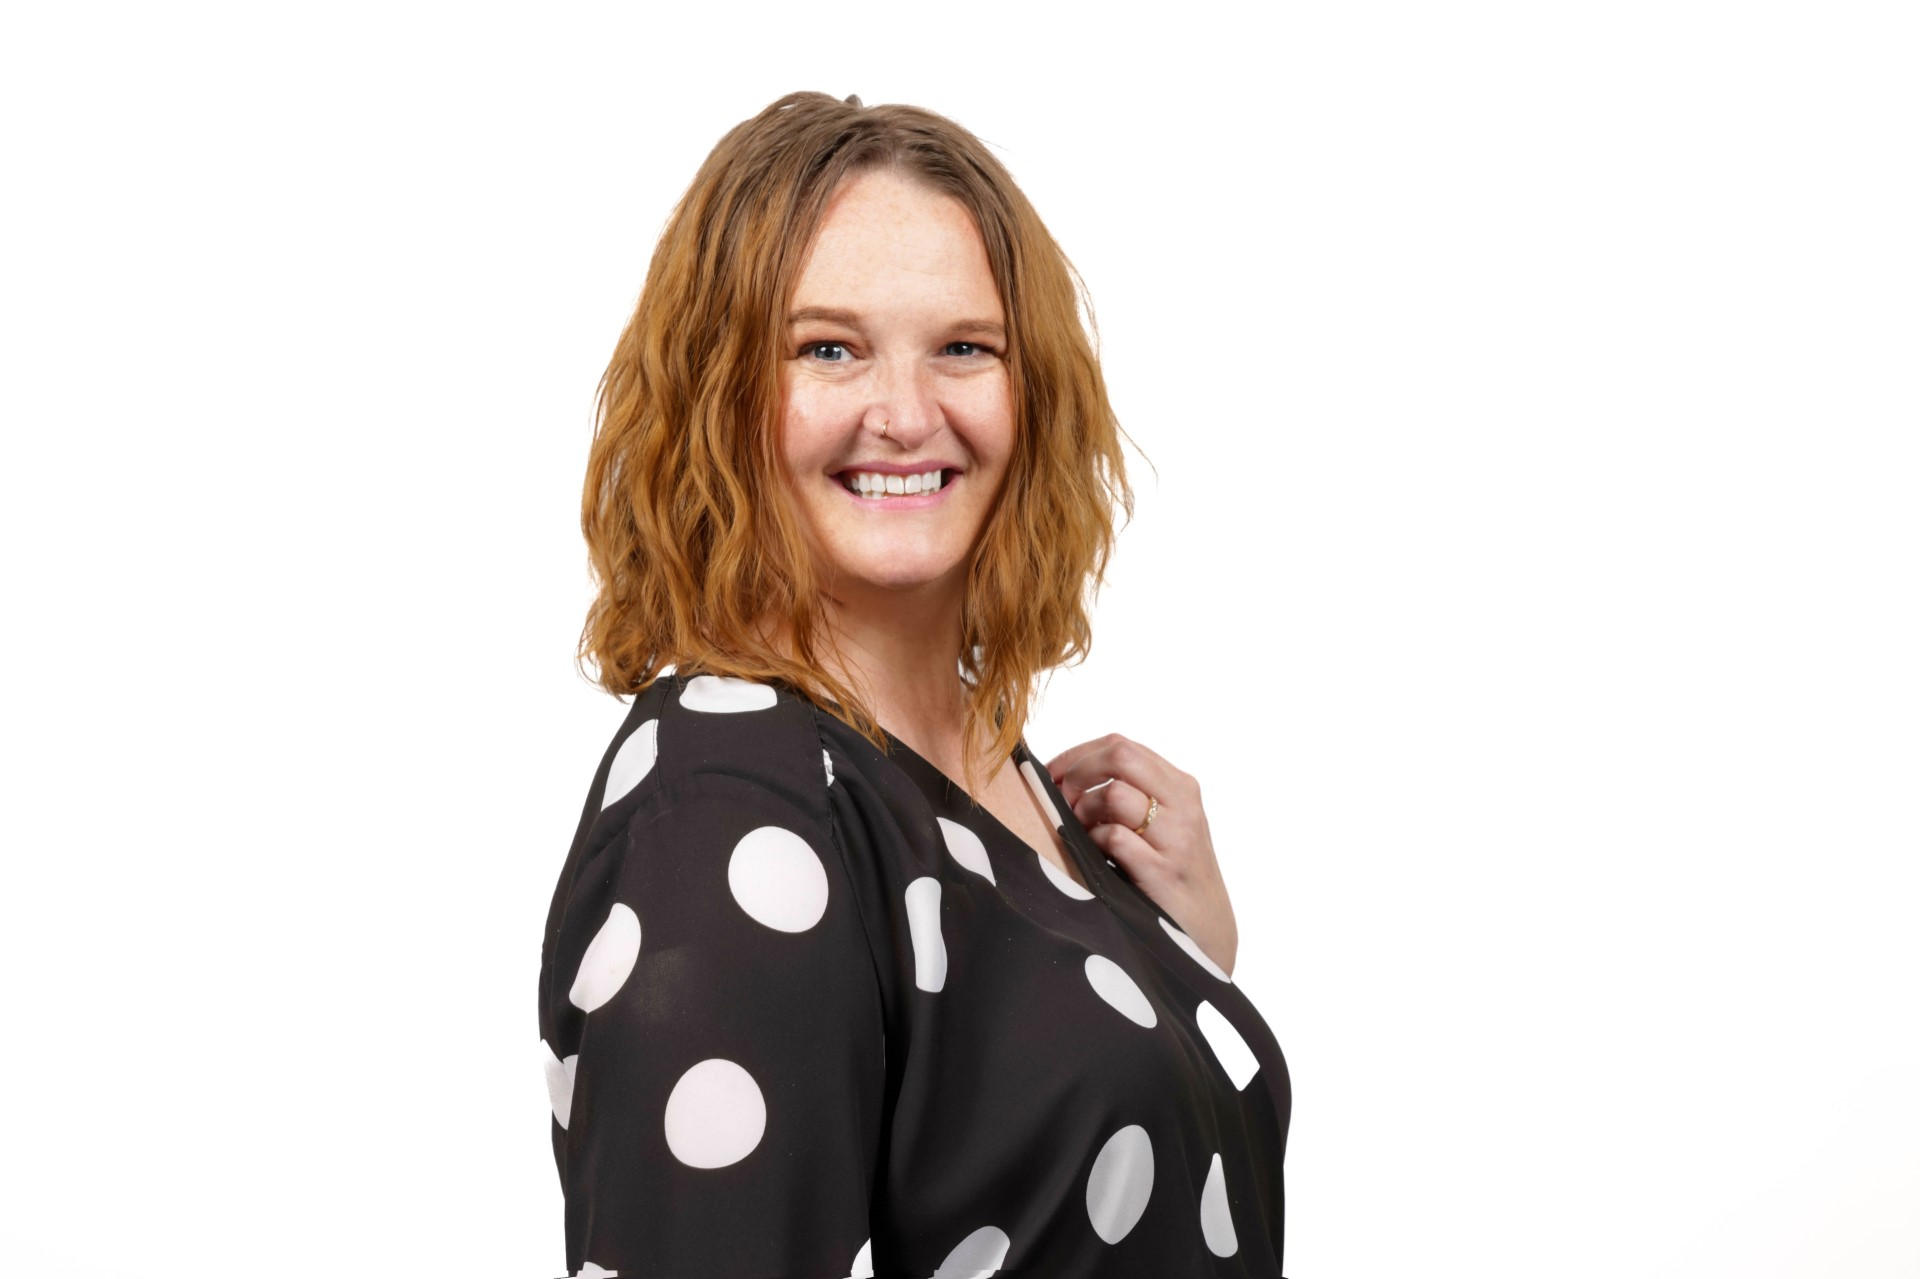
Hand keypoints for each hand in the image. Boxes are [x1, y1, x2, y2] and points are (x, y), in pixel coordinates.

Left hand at [1046, 734, 1237, 978]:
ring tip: (1082, 830)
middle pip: (1119, 757)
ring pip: (1114, 794)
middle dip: (1078, 772)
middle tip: (1061, 797)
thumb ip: (1131, 795)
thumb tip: (1067, 775)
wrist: (1208, 931)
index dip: (1078, 755)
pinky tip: (1096, 855)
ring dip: (1084, 810)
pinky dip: (1094, 841)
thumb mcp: (1163, 825)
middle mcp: (1182, 805)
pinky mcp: (1162, 871)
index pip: (1121, 745)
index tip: (1054, 773)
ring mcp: (1175, 838)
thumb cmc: (1174, 873)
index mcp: (1180, 786)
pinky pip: (1114, 837)